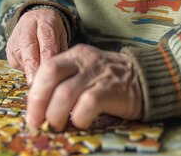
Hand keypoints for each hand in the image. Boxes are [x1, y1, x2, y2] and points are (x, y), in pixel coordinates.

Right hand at [6, 7, 67, 83]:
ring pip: (20, 56)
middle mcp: (27, 26)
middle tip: (36, 84)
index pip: (46, 41)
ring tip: (38, 82)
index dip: (47, 59)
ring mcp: (15, 36)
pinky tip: (32, 70)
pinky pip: (15, 62)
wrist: (35, 17)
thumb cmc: (52, 31)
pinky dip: (24, 69)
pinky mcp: (8, 47)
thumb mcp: (61, 36)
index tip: (51, 74)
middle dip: (32, 67)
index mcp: (45, 21)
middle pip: (28, 47)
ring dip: (29, 71)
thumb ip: (60, 52)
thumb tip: (60, 73)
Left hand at [26, 44, 142, 129]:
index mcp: (74, 55)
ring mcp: (98, 74)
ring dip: (56, 114)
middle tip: (37, 122)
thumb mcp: (86, 71)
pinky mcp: (112, 90)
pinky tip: (81, 123)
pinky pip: (88, 104)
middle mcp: (84, 60)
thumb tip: (41, 107)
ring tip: (57, 125)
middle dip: (38, 101)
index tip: (31, 113)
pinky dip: (79, 118)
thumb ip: (66, 81)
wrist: (148, 78)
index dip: (35, 92)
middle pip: (50, 75)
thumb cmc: (111, 80)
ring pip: (65, 93)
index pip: (46, 68)